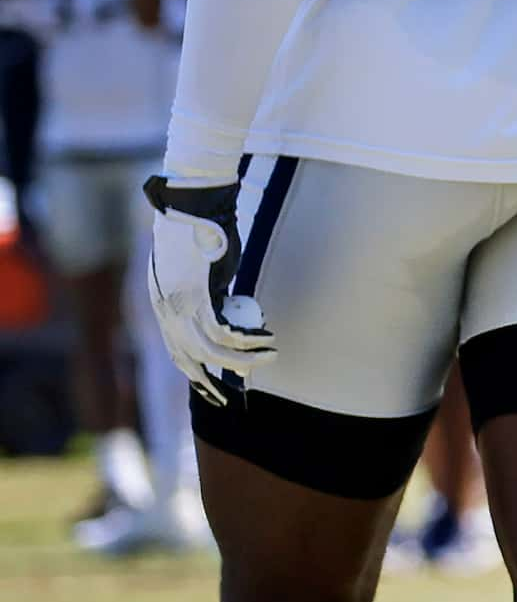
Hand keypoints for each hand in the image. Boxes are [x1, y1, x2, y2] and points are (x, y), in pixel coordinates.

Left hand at [142, 175, 273, 404]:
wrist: (191, 204)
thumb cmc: (195, 226)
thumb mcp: (193, 264)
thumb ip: (202, 287)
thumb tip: (221, 301)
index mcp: (162, 305)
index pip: (176, 351)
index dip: (195, 372)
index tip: (212, 386)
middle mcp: (166, 311)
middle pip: (189, 360)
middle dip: (212, 383)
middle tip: (233, 397)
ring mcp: (181, 306)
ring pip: (211, 351)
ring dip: (243, 359)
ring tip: (270, 355)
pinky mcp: (199, 297)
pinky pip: (225, 332)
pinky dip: (248, 340)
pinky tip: (266, 337)